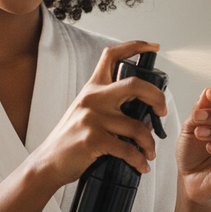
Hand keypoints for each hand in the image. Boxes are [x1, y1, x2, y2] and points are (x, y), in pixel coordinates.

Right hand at [28, 40, 167, 189]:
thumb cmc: (71, 139)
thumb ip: (109, 105)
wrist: (48, 163)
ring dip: (149, 143)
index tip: (153, 48)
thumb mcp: (85, 111)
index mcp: (92, 88)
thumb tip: (146, 113)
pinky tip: (140, 165)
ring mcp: (93, 118)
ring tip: (150, 152)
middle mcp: (93, 98)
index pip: (112, 55)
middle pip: (135, 84)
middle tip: (162, 111)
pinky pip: (128, 149)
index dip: (136, 46)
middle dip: (157, 96)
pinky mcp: (93, 139)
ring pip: (137, 126)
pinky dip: (139, 160)